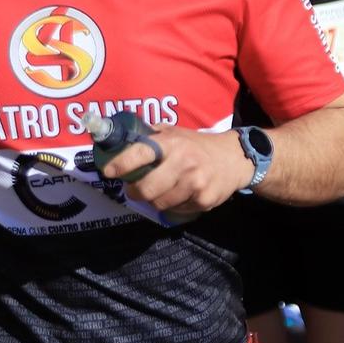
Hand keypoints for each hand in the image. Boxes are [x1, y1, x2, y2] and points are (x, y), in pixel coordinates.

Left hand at [101, 126, 251, 215]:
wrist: (234, 159)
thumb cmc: (197, 145)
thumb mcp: (176, 133)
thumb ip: (151, 136)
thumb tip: (120, 137)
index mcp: (173, 143)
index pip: (141, 153)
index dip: (121, 163)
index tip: (108, 171)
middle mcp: (184, 162)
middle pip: (146, 188)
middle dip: (135, 191)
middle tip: (134, 189)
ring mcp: (195, 183)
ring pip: (160, 203)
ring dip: (155, 200)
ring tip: (161, 190)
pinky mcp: (204, 200)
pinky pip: (177, 210)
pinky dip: (174, 205)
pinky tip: (181, 194)